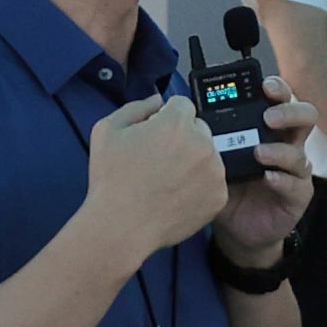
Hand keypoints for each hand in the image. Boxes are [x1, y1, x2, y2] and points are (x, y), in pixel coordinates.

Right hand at [84, 95, 229, 255]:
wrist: (121, 226)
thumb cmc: (110, 178)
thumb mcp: (107, 129)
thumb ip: (137, 107)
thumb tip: (158, 100)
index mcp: (177, 123)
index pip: (182, 105)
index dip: (165, 117)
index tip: (154, 134)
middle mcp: (202, 143)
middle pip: (199, 129)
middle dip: (183, 138)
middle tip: (160, 160)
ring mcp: (214, 171)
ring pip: (208, 156)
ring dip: (193, 162)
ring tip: (166, 181)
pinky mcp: (219, 196)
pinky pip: (212, 182)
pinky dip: (199, 186)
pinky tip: (176, 195)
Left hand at [215, 100, 319, 266]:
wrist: (236, 229)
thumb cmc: (228, 186)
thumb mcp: (217, 159)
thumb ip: (212, 140)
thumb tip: (191, 116)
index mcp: (268, 129)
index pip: (280, 100)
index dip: (277, 89)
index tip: (263, 85)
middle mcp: (286, 144)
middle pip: (304, 118)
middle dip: (288, 112)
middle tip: (268, 117)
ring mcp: (295, 171)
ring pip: (301, 152)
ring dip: (280, 150)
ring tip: (258, 152)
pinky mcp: (298, 195)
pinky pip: (296, 184)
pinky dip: (282, 179)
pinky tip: (268, 178)